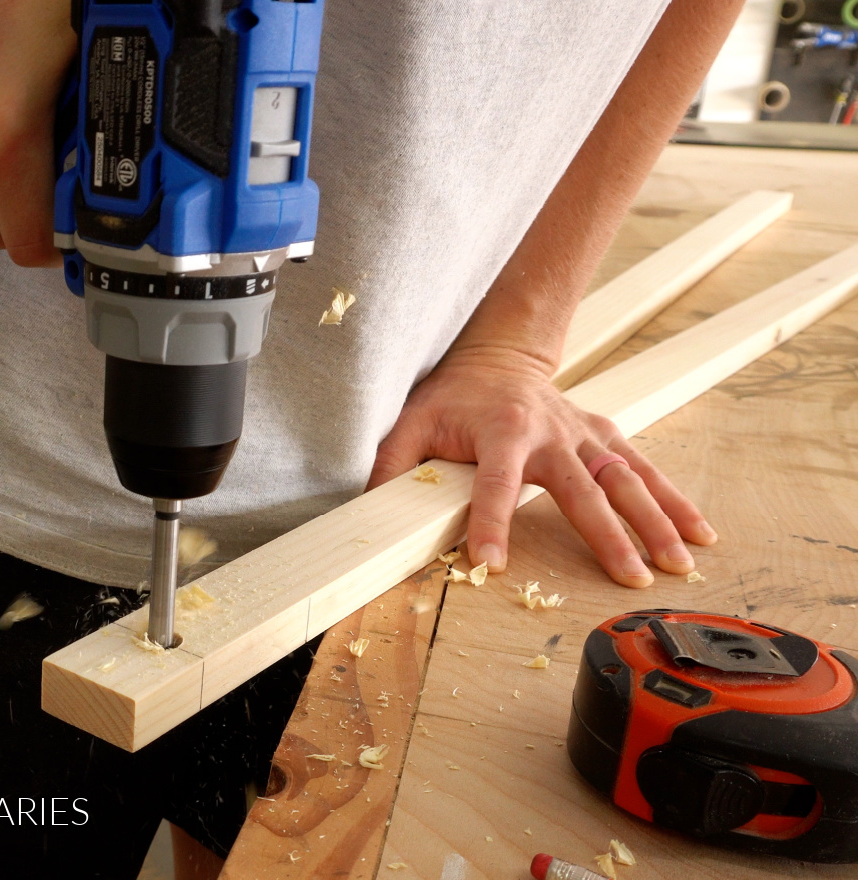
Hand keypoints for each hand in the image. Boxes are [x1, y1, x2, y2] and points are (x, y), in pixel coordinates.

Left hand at [367, 345, 716, 587]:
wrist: (499, 352)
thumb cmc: (453, 396)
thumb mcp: (410, 424)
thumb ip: (391, 466)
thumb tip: (369, 512)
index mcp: (500, 432)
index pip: (493, 483)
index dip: (490, 521)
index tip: (490, 561)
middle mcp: (549, 433)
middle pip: (581, 488)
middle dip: (607, 534)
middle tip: (631, 578)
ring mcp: (583, 434)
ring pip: (626, 478)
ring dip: (655, 522)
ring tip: (678, 564)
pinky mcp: (604, 435)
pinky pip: (644, 467)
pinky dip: (674, 500)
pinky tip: (699, 533)